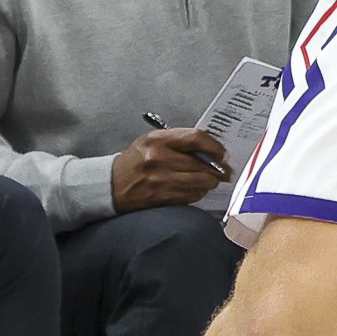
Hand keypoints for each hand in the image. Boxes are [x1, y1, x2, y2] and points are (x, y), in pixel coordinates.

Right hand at [111, 129, 229, 212]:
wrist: (110, 185)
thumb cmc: (135, 160)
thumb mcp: (152, 141)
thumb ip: (178, 141)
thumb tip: (209, 149)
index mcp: (158, 140)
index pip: (196, 138)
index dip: (215, 147)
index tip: (224, 154)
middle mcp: (159, 158)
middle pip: (202, 164)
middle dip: (219, 170)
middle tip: (226, 172)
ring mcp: (160, 179)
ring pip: (199, 182)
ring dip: (210, 183)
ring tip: (212, 181)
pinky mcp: (160, 197)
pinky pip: (190, 196)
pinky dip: (198, 194)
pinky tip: (196, 190)